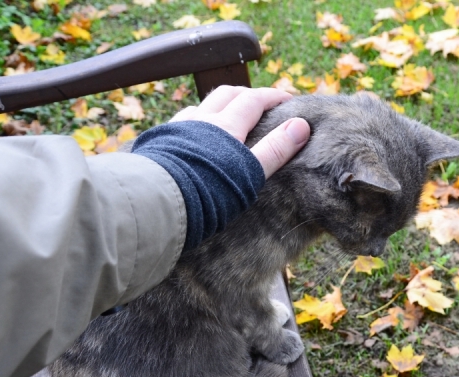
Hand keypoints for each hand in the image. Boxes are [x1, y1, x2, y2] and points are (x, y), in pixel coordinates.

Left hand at [170, 86, 309, 177]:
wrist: (157, 200)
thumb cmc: (207, 191)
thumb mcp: (249, 173)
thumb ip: (274, 150)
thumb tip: (301, 125)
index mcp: (225, 125)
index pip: (254, 99)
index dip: (273, 96)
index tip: (289, 100)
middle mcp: (200, 120)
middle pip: (225, 94)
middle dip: (246, 93)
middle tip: (260, 102)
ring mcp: (176, 130)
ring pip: (200, 106)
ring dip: (218, 106)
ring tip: (227, 117)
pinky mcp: (159, 144)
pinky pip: (180, 123)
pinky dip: (194, 122)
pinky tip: (192, 136)